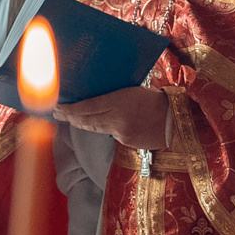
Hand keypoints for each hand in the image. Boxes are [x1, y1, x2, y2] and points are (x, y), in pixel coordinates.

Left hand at [54, 85, 170, 150]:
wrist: (177, 121)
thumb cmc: (157, 100)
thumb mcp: (133, 91)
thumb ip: (114, 97)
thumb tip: (94, 99)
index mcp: (119, 101)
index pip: (87, 107)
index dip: (70, 109)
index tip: (58, 107)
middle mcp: (117, 119)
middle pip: (87, 120)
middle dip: (70, 117)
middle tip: (58, 113)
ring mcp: (122, 133)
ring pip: (95, 129)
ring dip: (81, 124)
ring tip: (70, 119)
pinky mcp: (127, 142)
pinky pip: (110, 134)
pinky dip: (101, 129)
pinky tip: (95, 125)